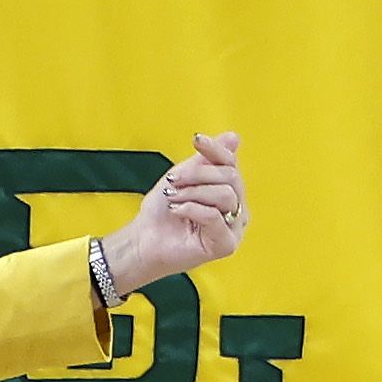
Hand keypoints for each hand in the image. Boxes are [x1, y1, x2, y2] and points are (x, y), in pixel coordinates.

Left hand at [103, 135, 248, 295]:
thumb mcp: (183, 177)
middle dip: (198, 175)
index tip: (197, 140)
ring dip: (192, 193)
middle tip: (173, 181)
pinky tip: (177, 211)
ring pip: (225, 195)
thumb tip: (234, 137)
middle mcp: (237, 209)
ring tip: (173, 199)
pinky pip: (215, 216)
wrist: (144, 239)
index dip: (216, 149)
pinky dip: (191, 209)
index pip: (232, 164)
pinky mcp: (226, 244)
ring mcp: (234, 228)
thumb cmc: (162, 212)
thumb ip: (208, 159)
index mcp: (230, 191)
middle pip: (231, 177)